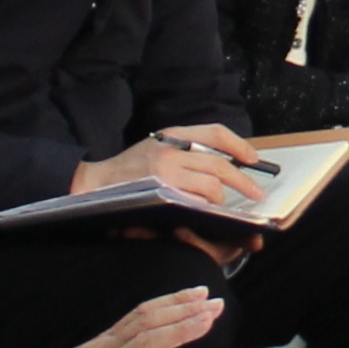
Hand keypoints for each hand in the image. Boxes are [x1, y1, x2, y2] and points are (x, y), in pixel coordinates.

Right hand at [76, 121, 267, 207]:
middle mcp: (170, 149)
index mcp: (172, 134)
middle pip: (219, 164)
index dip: (239, 145)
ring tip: (221, 208)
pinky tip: (206, 215)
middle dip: (242, 182)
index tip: (254, 159)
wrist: (92, 186)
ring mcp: (166, 172)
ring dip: (221, 200)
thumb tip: (221, 167)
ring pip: (211, 186)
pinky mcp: (161, 193)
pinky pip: (196, 202)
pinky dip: (205, 209)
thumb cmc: (127, 171)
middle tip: (256, 194)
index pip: (215, 133)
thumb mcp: (155, 148)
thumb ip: (183, 152)